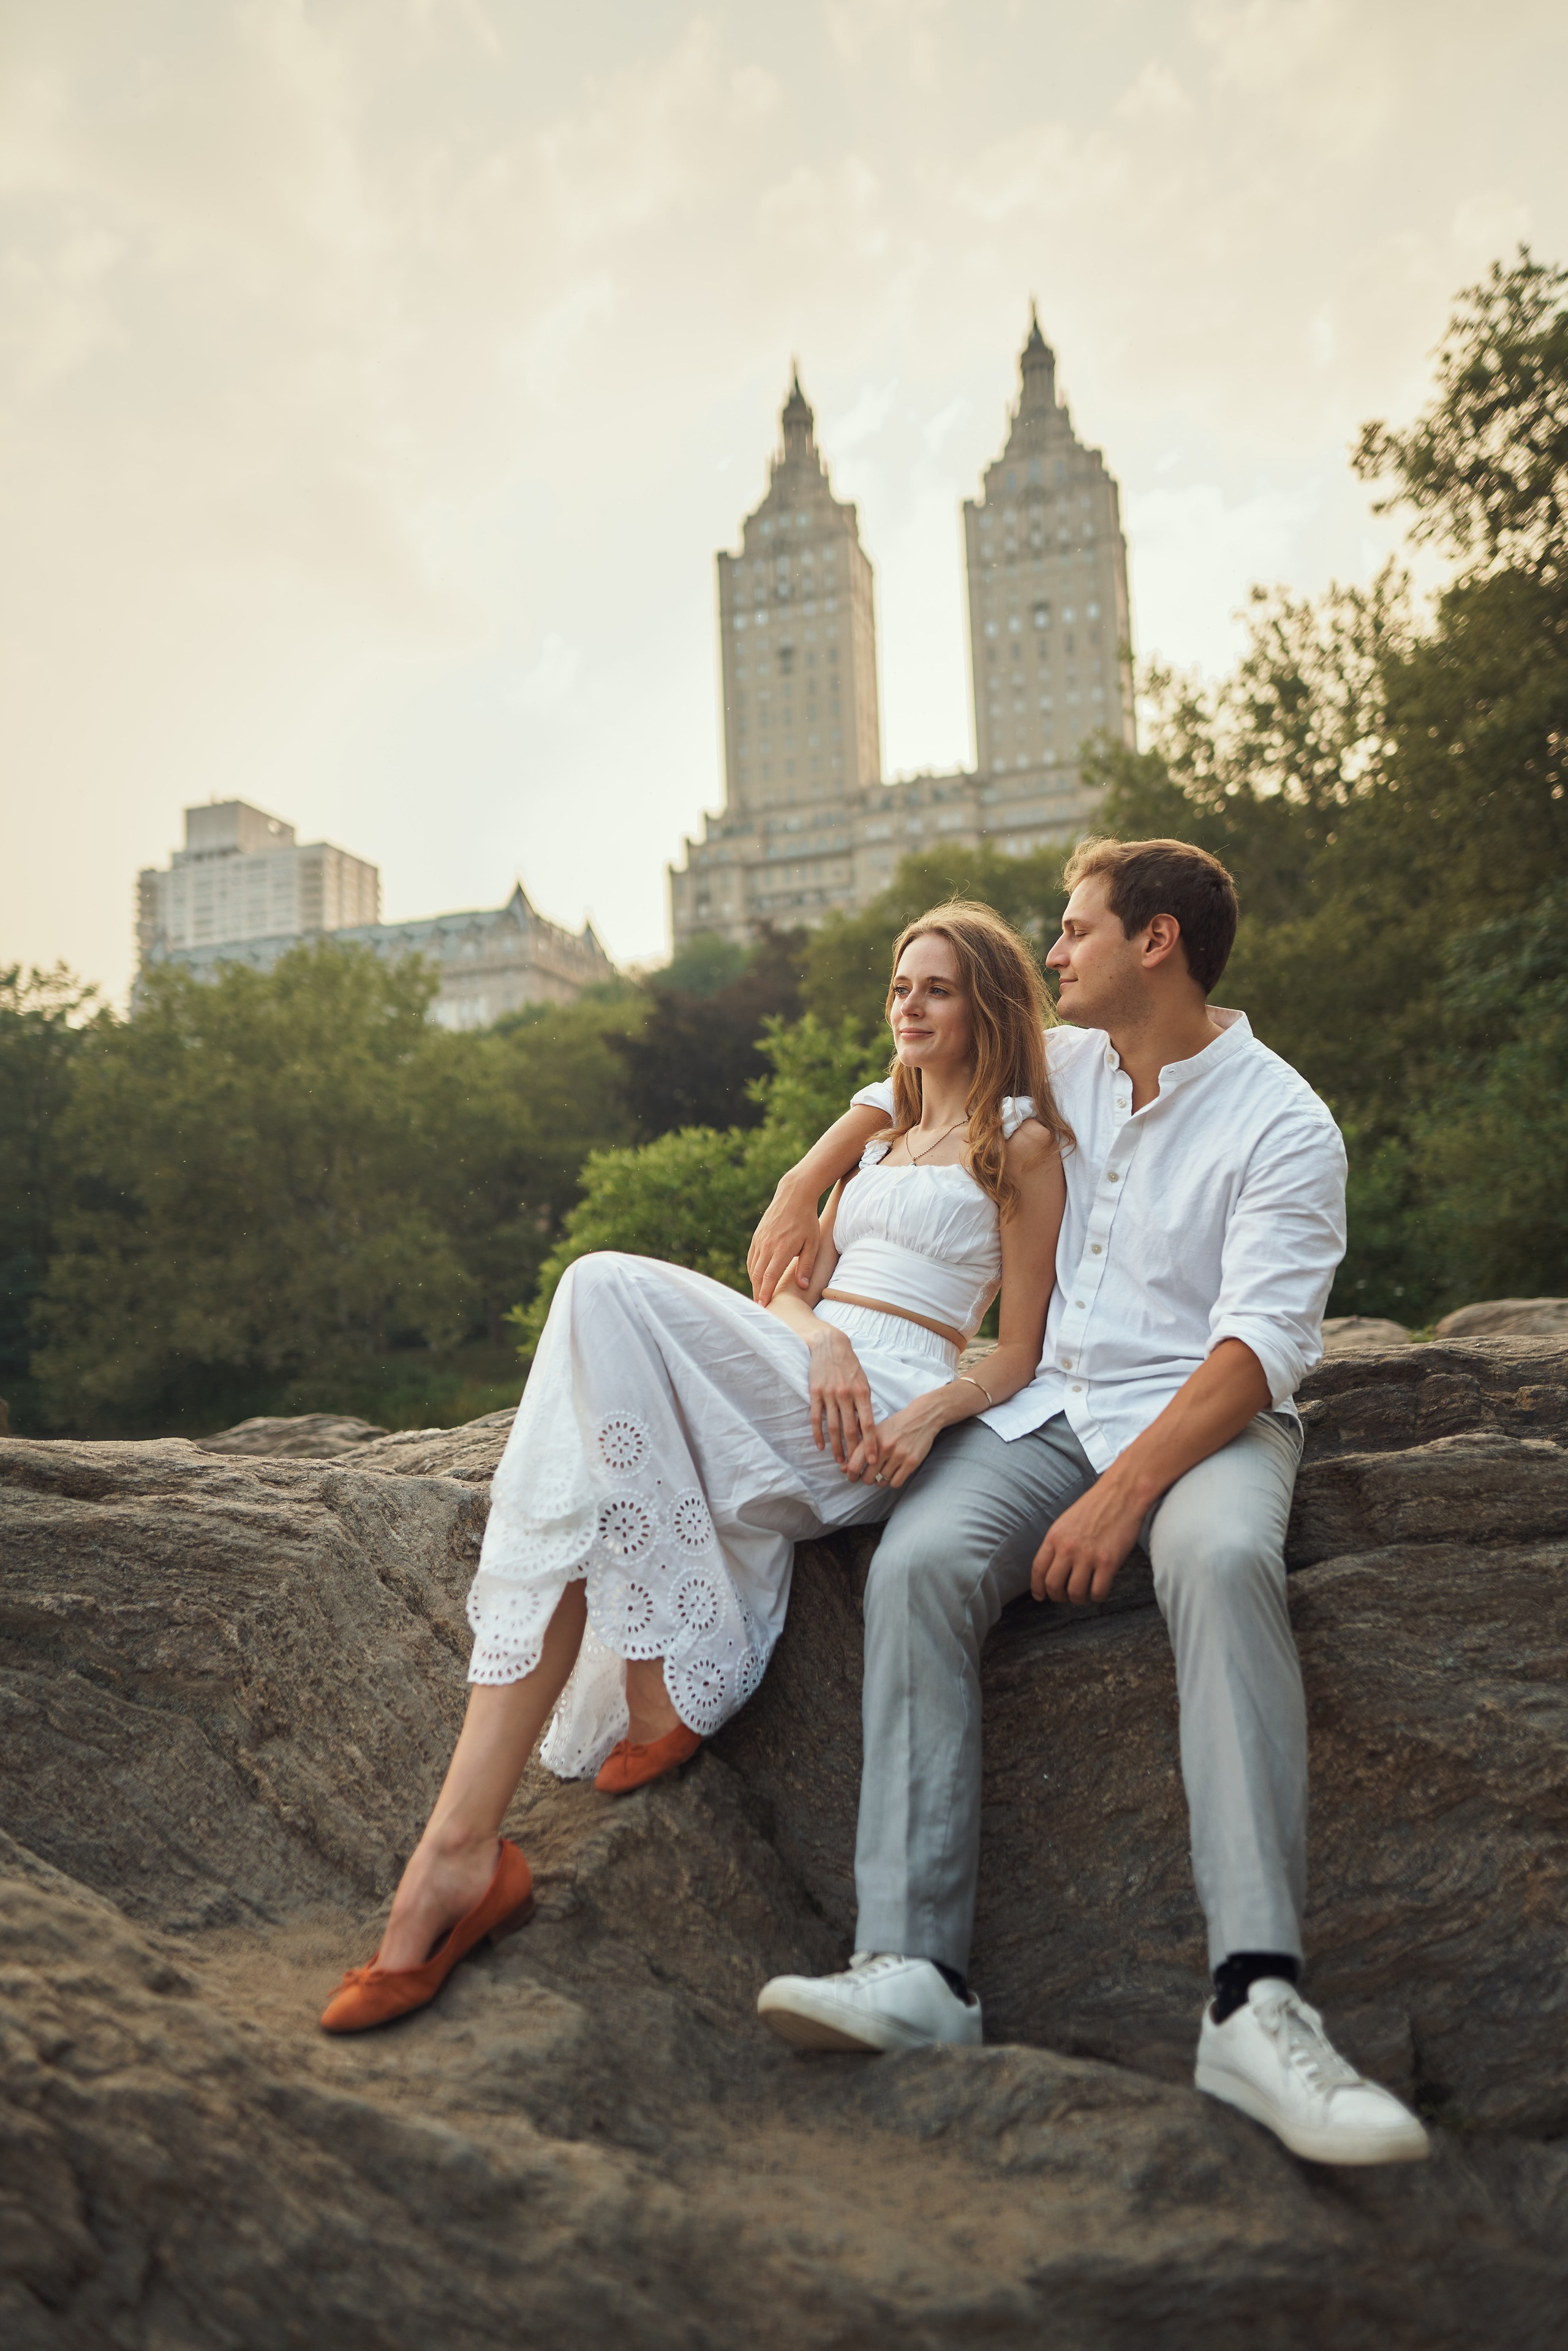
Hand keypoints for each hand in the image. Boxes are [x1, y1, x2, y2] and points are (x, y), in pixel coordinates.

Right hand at [748, 1176, 820, 1305]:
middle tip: (760, 1307)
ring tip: (759, 1295)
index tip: (763, 1307)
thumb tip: (802, 1286)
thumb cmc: (807, 1220)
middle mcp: (767, 1245)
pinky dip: (752, 1270)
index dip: (765, 1293)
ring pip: (752, 1267)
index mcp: (782, 1249)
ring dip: (754, 1283)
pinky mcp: (757, 1236)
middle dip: (757, 1292)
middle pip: (757, 1275)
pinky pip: (751, 1257)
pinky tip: (757, 1278)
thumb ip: (805, 1265)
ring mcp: (760, 1240)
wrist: (793, 1195)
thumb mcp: (813, 1243)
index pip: (769, 1277)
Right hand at [808, 1326, 876, 1467]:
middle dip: (854, 1451)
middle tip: (855, 1467)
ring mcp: (830, 1395)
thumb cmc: (849, 1365)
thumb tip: (867, 1427)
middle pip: (851, 1430)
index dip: (871, 1444)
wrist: (829, 1345)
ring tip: (839, 1461)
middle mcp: (846, 1395)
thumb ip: (864, 1403)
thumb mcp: (863, 1381)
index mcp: (862, 1392)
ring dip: (836, 1447)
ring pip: (833, 1427)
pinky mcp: (815, 1393)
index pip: (868, 1424)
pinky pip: (817, 1418)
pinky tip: (821, 1446)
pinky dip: (818, 1434)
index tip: (874, 1459)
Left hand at [845, 1394, 944, 1489]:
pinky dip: (893, 1481)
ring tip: (883, 1472)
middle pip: (867, 1477)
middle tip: (870, 1476)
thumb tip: (844, 1469)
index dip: (851, 1475)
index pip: (854, 1465)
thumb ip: (860, 1449)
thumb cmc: (897, 1425)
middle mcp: (884, 1447)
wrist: (923, 1416)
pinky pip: (896, 1483)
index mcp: (873, 1438)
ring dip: (881, 1480)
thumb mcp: (876, 1431)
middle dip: (866, 1480)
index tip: (852, 1477)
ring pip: (882, 1481)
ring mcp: (899, 1455)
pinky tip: (894, 1473)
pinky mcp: (912, 1462)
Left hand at [1030, 1474, 1146, 1603]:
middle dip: (1058, 1596)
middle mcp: (1067, 1548)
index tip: (1040, 1596)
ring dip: (1078, 1599)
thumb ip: (1058, 1542)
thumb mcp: (1066, 1521)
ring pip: (1075, 1593)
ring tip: (1084, 1594)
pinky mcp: (1108, 1563)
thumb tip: (1054, 1566)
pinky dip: (1097, 1597)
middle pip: (1053, 1585)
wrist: (1122, 1493)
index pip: (1038, 1569)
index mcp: (1055, 1536)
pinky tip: (1100, 1589)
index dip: (1037, 1587)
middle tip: (1065, 1597)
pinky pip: (1098, 1592)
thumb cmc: (1096, 1505)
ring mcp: (1088, 1556)